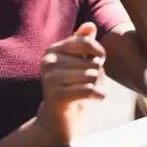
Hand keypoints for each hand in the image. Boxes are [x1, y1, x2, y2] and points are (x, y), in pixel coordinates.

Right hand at [35, 23, 105, 146]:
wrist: (57, 120)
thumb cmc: (71, 87)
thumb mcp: (77, 63)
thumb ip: (82, 43)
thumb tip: (90, 25)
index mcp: (53, 50)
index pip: (85, 42)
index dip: (99, 53)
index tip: (99, 62)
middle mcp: (48, 61)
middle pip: (92, 61)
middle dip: (99, 74)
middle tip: (91, 84)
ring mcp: (50, 79)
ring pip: (92, 75)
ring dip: (99, 85)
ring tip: (90, 91)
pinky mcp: (56, 96)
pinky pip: (88, 90)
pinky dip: (98, 95)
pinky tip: (95, 99)